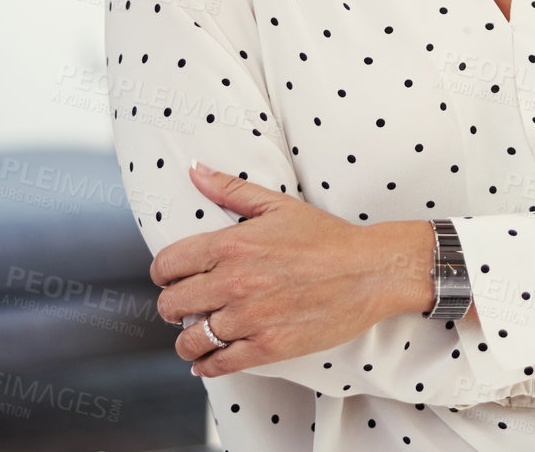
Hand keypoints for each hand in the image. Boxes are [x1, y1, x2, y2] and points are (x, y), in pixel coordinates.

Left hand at [151, 161, 408, 376]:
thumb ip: (230, 188)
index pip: (167, 265)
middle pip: (172, 305)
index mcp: (232, 245)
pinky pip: (218, 364)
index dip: (163, 274)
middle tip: (185, 308)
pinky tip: (208, 360)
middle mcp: (234, 282)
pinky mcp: (268, 347)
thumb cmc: (328, 237)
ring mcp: (250, 318)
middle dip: (173, 307)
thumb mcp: (278, 205)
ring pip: (190, 340)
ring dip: (188, 340)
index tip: (171, 279)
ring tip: (196, 336)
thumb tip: (195, 170)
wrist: (371, 271)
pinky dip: (206, 365)